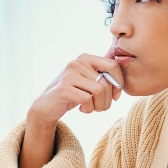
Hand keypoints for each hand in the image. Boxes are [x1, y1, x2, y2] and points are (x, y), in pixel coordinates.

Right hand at [20, 50, 123, 167]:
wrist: (47, 105)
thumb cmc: (72, 94)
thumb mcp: (89, 82)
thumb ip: (103, 77)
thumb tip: (121, 82)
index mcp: (86, 58)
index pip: (113, 65)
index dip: (119, 83)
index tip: (115, 97)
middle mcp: (77, 62)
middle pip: (107, 82)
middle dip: (108, 100)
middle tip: (100, 107)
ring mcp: (69, 74)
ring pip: (99, 91)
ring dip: (99, 106)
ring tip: (91, 108)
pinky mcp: (64, 88)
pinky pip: (87, 99)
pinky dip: (88, 109)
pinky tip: (82, 109)